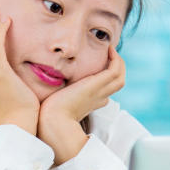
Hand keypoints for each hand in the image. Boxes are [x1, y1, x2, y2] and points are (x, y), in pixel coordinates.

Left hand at [38, 45, 124, 164]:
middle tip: (108, 54)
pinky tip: (108, 49)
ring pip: (119, 77)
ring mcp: (100, 92)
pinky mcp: (98, 85)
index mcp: (91, 103)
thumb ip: (59, 95)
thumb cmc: (49, 113)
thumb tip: (51, 90)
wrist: (53, 120)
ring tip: (110, 50)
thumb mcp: (57, 102)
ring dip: (118, 62)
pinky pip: (115, 70)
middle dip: (116, 68)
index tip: (99, 67)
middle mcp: (99, 98)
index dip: (105, 80)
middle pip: (117, 83)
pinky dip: (116, 59)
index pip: (105, 92)